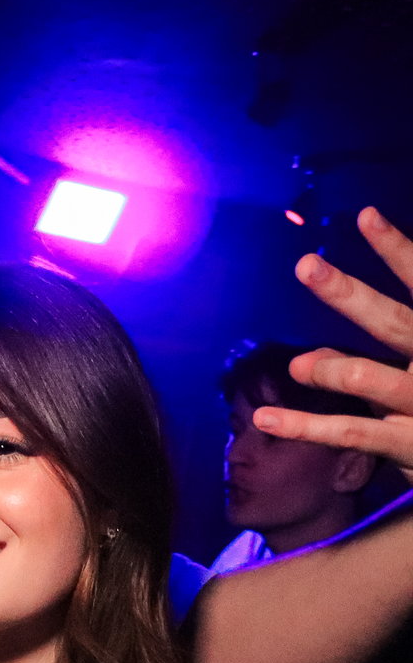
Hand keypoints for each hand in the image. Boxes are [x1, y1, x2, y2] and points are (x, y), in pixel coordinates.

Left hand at [255, 207, 412, 482]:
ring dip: (326, 368)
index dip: (398, 251)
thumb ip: (369, 363)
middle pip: (395, 322)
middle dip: (348, 295)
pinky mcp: (410, 446)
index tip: (366, 216)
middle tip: (306, 266)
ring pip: (365, 377)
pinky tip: (264, 418)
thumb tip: (309, 357)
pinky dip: (304, 426)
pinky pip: (351, 431)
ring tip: (298, 367)